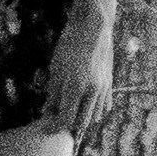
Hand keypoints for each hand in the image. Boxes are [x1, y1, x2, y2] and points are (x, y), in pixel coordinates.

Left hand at [47, 4, 119, 129]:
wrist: (93, 27)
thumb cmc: (69, 45)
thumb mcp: (56, 68)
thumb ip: (53, 93)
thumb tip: (48, 112)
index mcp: (76, 87)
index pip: (65, 119)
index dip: (55, 126)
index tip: (46, 128)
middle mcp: (92, 91)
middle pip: (81, 123)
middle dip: (68, 127)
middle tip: (57, 125)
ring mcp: (103, 88)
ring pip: (94, 117)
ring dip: (82, 121)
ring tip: (69, 116)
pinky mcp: (110, 84)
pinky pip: (104, 107)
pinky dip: (95, 112)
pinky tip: (84, 107)